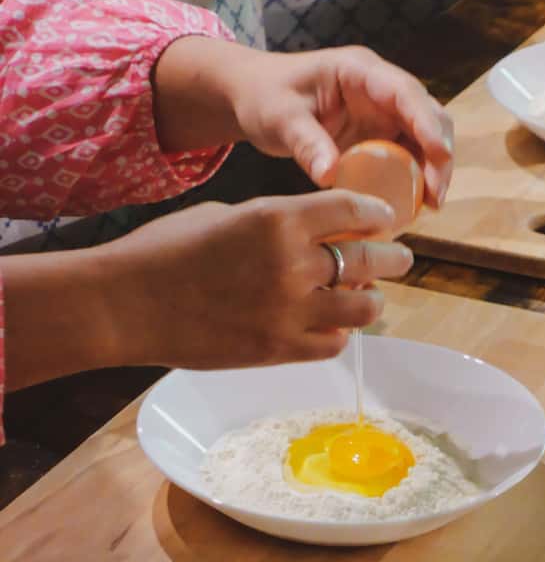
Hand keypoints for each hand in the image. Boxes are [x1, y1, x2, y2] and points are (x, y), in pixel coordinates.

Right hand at [2, 191, 413, 389]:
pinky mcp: (279, 350)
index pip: (353, 212)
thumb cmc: (167, 250)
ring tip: (373, 298)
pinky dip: (343, 333)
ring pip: (363, 309)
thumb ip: (279, 225)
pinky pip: (334, 343)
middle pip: (368, 261)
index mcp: (279, 220)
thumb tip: (317, 236)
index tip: (387, 221)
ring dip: (373, 301)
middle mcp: (294, 265)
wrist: (127, 304)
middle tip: (401, 260)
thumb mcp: (229, 216)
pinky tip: (339, 325)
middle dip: (392, 259)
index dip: (378, 216)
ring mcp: (290, 312)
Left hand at [153, 40, 453, 207]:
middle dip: (439, 155)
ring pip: (425, 138)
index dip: (427, 122)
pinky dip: (415, 179)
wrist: (255, 98)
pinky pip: (408, 156)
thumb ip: (305, 143)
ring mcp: (384, 113)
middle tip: (435, 196)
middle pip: (428, 116)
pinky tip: (412, 205)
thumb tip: (330, 175)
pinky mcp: (380, 136)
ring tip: (430, 206)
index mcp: (359, 71)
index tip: (440, 155)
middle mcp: (381, 89)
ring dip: (433, 171)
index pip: (405, 92)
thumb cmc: (264, 96)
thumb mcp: (279, 118)